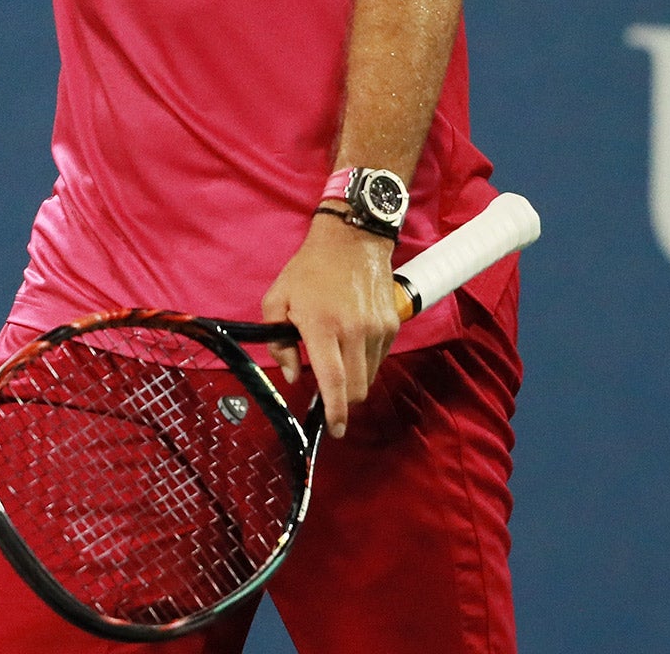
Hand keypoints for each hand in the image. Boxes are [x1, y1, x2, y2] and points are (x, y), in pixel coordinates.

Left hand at [260, 212, 401, 438]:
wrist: (352, 239)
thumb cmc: (308, 270)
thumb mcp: (277, 298)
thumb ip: (278, 339)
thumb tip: (292, 374)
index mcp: (322, 325)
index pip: (334, 380)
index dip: (335, 411)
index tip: (334, 429)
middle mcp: (354, 330)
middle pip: (357, 388)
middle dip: (344, 400)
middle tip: (329, 396)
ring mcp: (378, 328)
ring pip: (370, 375)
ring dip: (355, 379)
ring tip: (337, 357)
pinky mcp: (392, 325)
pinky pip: (379, 358)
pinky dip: (365, 361)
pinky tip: (351, 343)